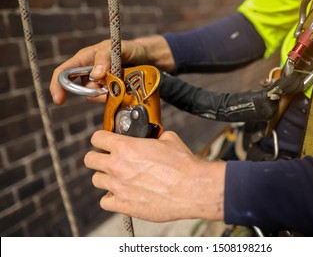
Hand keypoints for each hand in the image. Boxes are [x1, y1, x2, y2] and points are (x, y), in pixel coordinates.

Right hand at [50, 36, 174, 104]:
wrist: (147, 59)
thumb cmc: (130, 49)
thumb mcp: (118, 47)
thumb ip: (105, 56)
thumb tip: (95, 75)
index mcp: (85, 59)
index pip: (64, 72)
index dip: (58, 85)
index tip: (59, 100)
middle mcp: (89, 73)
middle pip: (80, 89)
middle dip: (92, 91)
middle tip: (106, 87)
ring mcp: (99, 84)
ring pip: (94, 97)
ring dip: (106, 93)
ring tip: (120, 80)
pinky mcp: (110, 93)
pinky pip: (107, 101)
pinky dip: (114, 97)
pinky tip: (124, 88)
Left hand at [84, 130, 225, 221]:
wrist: (193, 189)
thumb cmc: (183, 165)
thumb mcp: (169, 140)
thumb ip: (153, 137)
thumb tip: (152, 138)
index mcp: (126, 147)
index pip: (97, 138)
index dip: (101, 138)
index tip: (104, 142)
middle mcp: (118, 166)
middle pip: (89, 160)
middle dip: (97, 157)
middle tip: (107, 159)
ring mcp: (119, 187)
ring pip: (96, 180)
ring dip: (105, 177)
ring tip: (117, 178)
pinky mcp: (124, 205)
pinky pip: (105, 202)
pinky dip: (110, 198)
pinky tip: (121, 194)